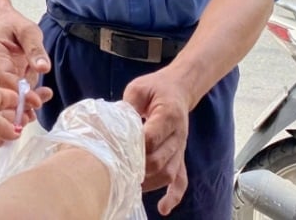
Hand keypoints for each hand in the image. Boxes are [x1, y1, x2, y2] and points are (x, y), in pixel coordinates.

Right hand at [0, 12, 50, 91]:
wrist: (5, 26)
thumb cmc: (15, 27)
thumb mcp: (29, 31)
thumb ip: (35, 49)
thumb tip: (43, 68)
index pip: (2, 77)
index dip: (18, 90)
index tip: (35, 100)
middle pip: (4, 89)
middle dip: (25, 97)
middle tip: (45, 96)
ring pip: (8, 94)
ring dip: (27, 96)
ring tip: (44, 90)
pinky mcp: (0, 82)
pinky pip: (12, 93)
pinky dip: (26, 96)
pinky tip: (38, 91)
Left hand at [123, 72, 190, 215]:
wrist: (179, 89)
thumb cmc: (156, 88)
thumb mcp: (138, 89)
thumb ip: (128, 104)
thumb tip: (114, 122)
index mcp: (168, 116)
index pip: (152, 137)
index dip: (134, 146)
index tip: (116, 150)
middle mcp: (178, 136)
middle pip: (159, 159)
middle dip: (137, 168)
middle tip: (115, 172)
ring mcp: (180, 149)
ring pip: (168, 173)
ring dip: (149, 183)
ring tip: (129, 188)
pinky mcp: (180, 156)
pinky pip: (182, 180)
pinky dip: (174, 196)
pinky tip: (163, 208)